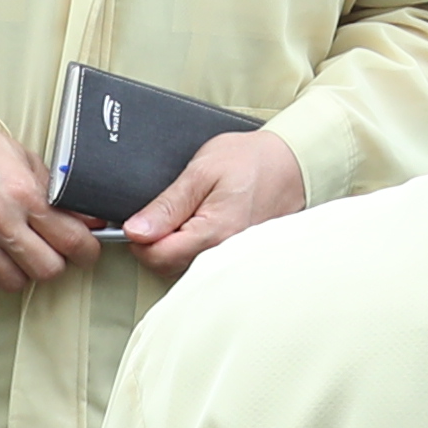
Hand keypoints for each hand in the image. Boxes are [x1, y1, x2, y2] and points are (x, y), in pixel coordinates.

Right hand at [0, 104, 103, 292]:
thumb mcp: (19, 155)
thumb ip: (54, 188)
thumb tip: (87, 216)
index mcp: (22, 194)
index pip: (72, 241)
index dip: (87, 251)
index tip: (86, 251)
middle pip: (47, 271)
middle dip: (54, 263)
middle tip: (48, 250)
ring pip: (13, 283)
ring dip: (20, 270)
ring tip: (13, 250)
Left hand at [125, 127, 305, 278]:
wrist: (292, 163)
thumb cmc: (251, 160)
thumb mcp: (201, 172)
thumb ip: (167, 205)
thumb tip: (136, 230)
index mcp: (213, 233)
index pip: (157, 257)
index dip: (140, 238)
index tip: (142, 218)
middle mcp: (224, 255)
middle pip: (168, 266)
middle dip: (156, 242)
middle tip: (168, 210)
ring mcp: (233, 260)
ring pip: (184, 267)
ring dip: (175, 245)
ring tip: (188, 213)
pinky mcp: (237, 258)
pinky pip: (203, 263)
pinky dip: (192, 247)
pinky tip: (200, 224)